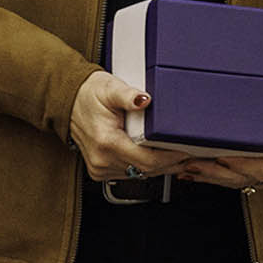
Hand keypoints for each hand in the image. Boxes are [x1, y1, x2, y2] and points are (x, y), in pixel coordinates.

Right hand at [68, 70, 188, 181]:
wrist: (69, 101)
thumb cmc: (89, 94)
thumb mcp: (110, 88)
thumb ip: (128, 95)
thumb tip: (144, 99)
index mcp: (106, 142)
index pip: (147, 161)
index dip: (170, 158)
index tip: (186, 152)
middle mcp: (102, 159)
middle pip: (146, 171)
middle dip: (171, 164)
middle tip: (193, 156)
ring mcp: (100, 167)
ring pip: (139, 175)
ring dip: (160, 168)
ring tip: (181, 157)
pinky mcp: (100, 170)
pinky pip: (130, 174)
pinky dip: (146, 167)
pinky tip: (160, 159)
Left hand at [180, 89, 262, 191]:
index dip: (241, 166)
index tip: (221, 157)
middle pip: (244, 178)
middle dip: (215, 172)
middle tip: (192, 163)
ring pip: (235, 182)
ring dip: (208, 176)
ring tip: (187, 168)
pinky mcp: (253, 175)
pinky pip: (231, 181)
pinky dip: (211, 177)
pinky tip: (194, 172)